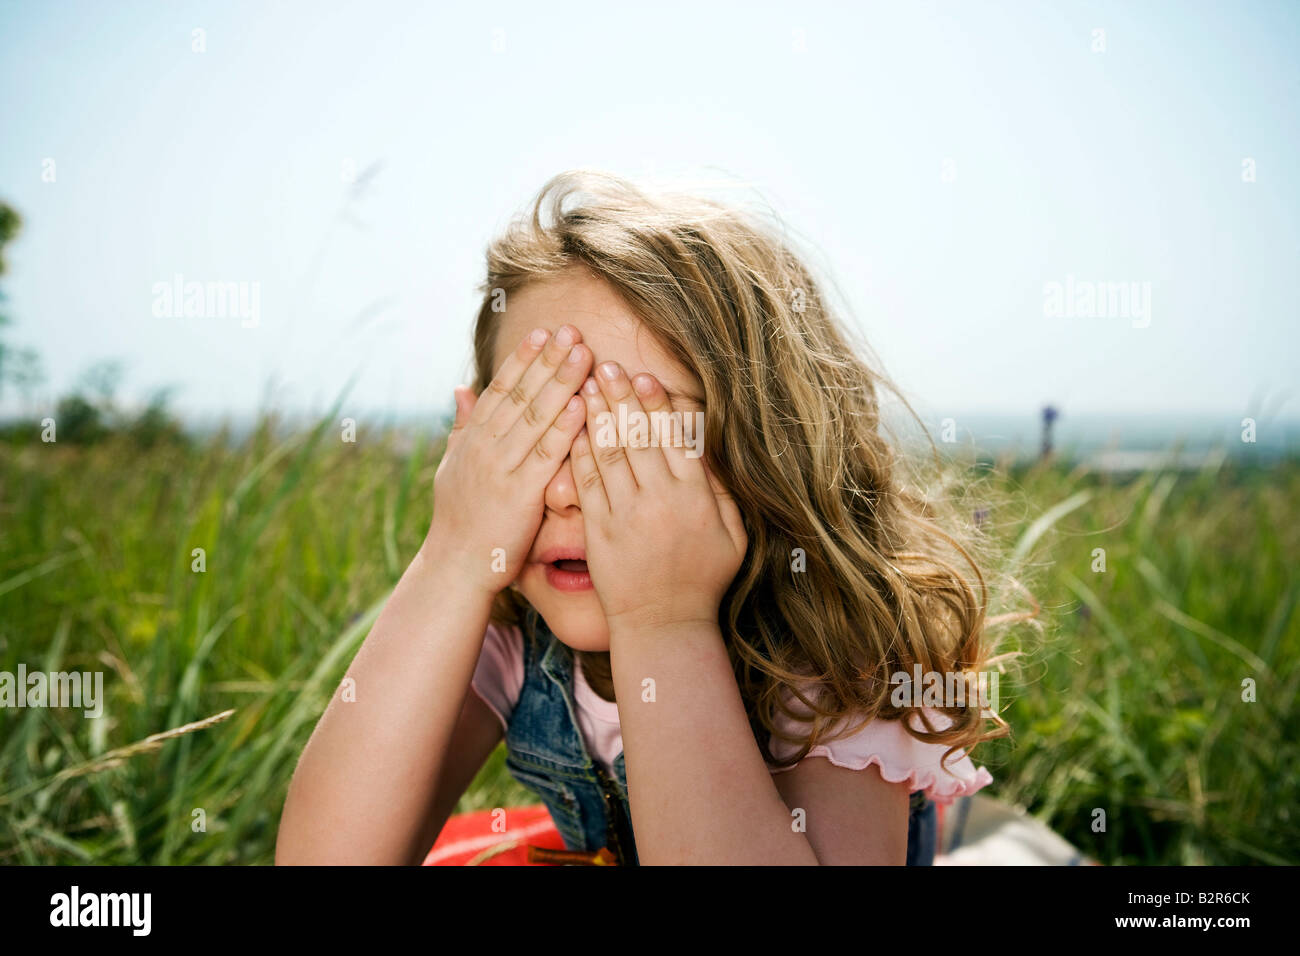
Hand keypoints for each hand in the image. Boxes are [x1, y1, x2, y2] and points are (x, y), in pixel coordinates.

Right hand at [425, 325, 592, 594]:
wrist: (455, 566)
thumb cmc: (458, 519)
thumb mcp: (452, 466)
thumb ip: (461, 426)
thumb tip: (461, 388)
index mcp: (472, 439)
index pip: (501, 389)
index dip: (523, 358)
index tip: (543, 331)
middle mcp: (485, 447)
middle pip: (522, 394)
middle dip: (548, 359)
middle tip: (572, 330)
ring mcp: (502, 468)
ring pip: (536, 416)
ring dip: (561, 382)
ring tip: (583, 353)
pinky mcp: (520, 494)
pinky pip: (546, 454)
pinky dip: (565, 427)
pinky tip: (584, 404)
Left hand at [570, 361, 746, 635]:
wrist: (663, 625)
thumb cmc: (703, 580)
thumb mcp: (733, 536)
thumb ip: (720, 492)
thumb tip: (706, 450)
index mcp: (694, 498)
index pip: (674, 439)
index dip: (657, 406)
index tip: (644, 377)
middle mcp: (659, 502)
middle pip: (637, 438)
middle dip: (620, 398)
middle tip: (606, 366)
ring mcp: (626, 516)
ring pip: (609, 455)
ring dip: (596, 417)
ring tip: (585, 386)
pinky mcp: (599, 531)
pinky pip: (587, 484)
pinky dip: (579, 454)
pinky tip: (573, 429)